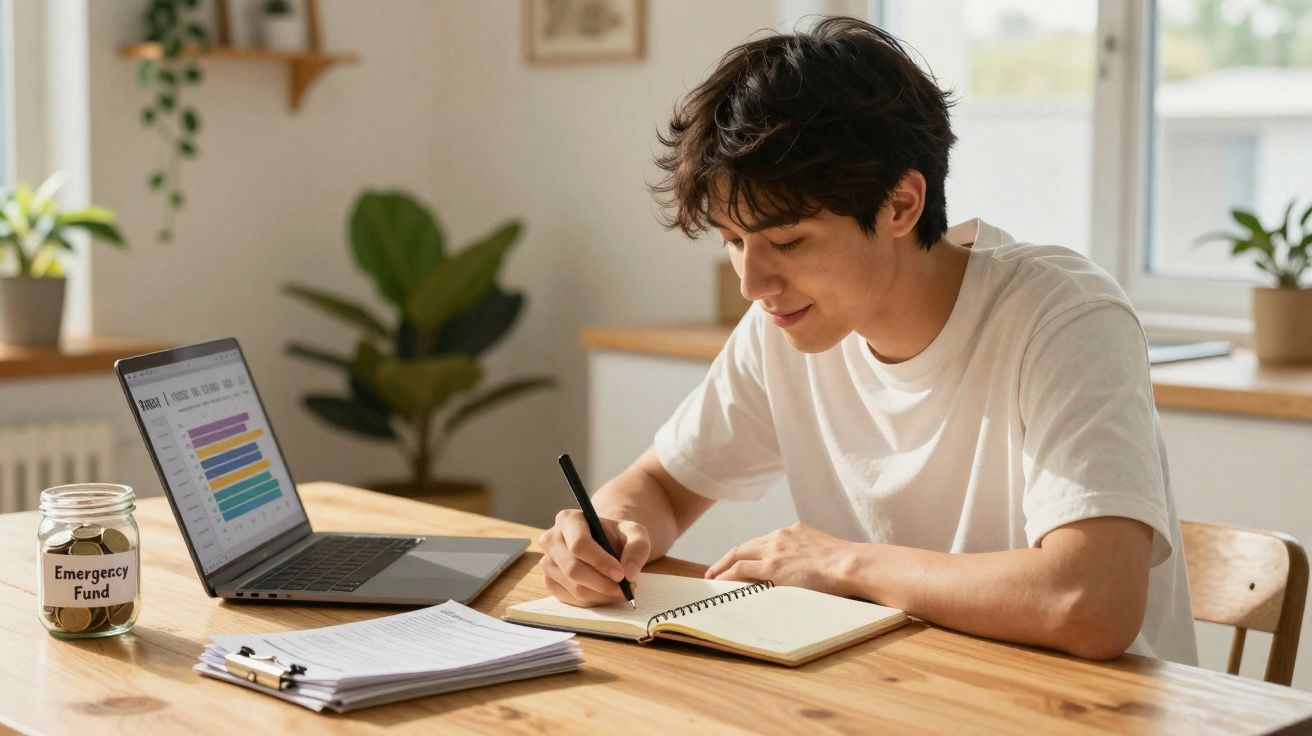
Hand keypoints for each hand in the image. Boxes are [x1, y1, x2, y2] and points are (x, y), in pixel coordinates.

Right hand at [538, 509, 650, 606]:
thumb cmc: (617, 536)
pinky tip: (607, 593)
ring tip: (622, 590)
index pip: (579, 544)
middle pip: (573, 569)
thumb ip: (637, 548)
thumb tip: (629, 573)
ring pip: (574, 588)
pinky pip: (572, 600)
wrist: (606, 544)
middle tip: (626, 589)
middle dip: (603, 584)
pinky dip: (595, 601)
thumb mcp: (635, 533)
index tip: (621, 574)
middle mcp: (551, 540)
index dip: (600, 562)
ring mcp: (547, 563)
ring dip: (602, 595)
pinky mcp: (550, 582)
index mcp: (568, 520)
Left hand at [704, 522, 855, 596]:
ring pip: (738, 555)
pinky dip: (726, 575)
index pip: (762, 541)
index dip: (748, 552)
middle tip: (716, 570)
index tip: (739, 560)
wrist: (849, 564)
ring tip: (712, 578)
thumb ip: (808, 555)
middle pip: (745, 546)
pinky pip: (740, 570)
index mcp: (792, 531)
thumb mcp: (822, 550)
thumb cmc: (844, 564)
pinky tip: (719, 583)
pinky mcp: (772, 567)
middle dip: (728, 558)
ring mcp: (774, 551)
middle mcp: (779, 537)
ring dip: (721, 567)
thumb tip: (807, 569)